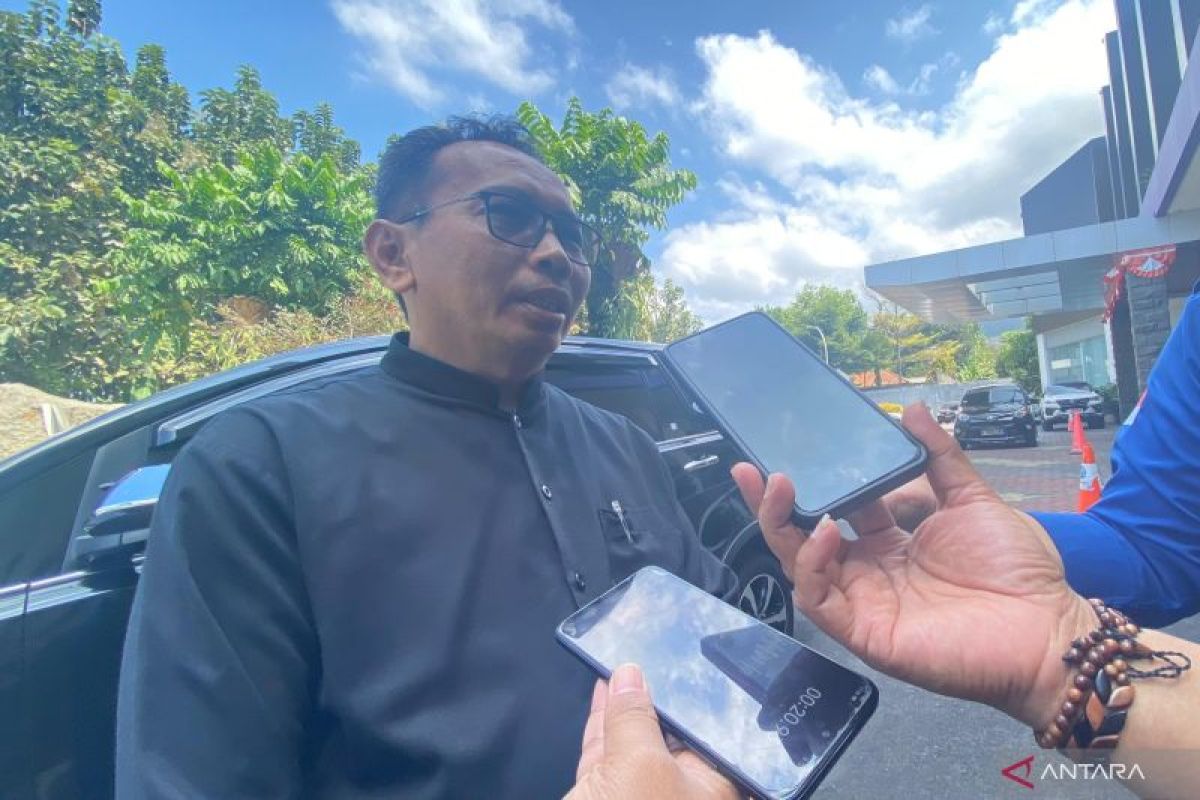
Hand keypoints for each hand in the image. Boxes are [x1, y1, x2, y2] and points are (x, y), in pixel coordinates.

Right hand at [566, 663, 739, 799]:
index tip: (688, 657)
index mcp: (714, 789)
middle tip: (654, 648)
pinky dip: (604, 723)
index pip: (714, 732)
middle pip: (677, 735)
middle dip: (663, 695)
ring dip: (628, 703)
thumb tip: (630, 674)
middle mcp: (684, 793)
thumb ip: (635, 718)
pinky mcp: (607, 798)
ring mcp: (643, 796)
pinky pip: (609, 753)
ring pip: (638, 741)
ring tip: (624, 660)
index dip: (700, 695)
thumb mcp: (639, 766)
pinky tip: (604, 691)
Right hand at [731, 403, 1095, 730]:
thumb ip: (939, 457)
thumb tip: (914, 411)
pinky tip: (827, 532)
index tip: (791, 451)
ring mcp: (864, 603)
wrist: (1047, 629)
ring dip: (781, 526)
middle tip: (751, 469)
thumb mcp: (972, 499)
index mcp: (890, 544)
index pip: (835, 510)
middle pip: (803, 537)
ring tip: (780, 487)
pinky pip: (818, 598)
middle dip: (771, 504)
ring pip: (799, 564)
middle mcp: (870, 573)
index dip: (812, 484)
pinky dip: (812, 563)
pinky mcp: (864, 631)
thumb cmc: (1019, 573)